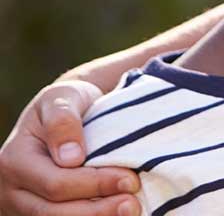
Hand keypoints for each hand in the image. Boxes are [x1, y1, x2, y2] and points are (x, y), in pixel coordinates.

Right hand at [0, 81, 140, 215]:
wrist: (63, 114)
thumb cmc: (65, 103)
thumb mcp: (62, 97)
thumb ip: (63, 122)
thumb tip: (71, 158)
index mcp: (13, 161)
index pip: (55, 183)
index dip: (94, 185)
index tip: (130, 180)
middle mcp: (11, 189)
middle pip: (52, 212)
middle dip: (97, 210)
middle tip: (133, 204)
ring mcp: (20, 206)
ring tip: (130, 210)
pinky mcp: (37, 212)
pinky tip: (114, 212)